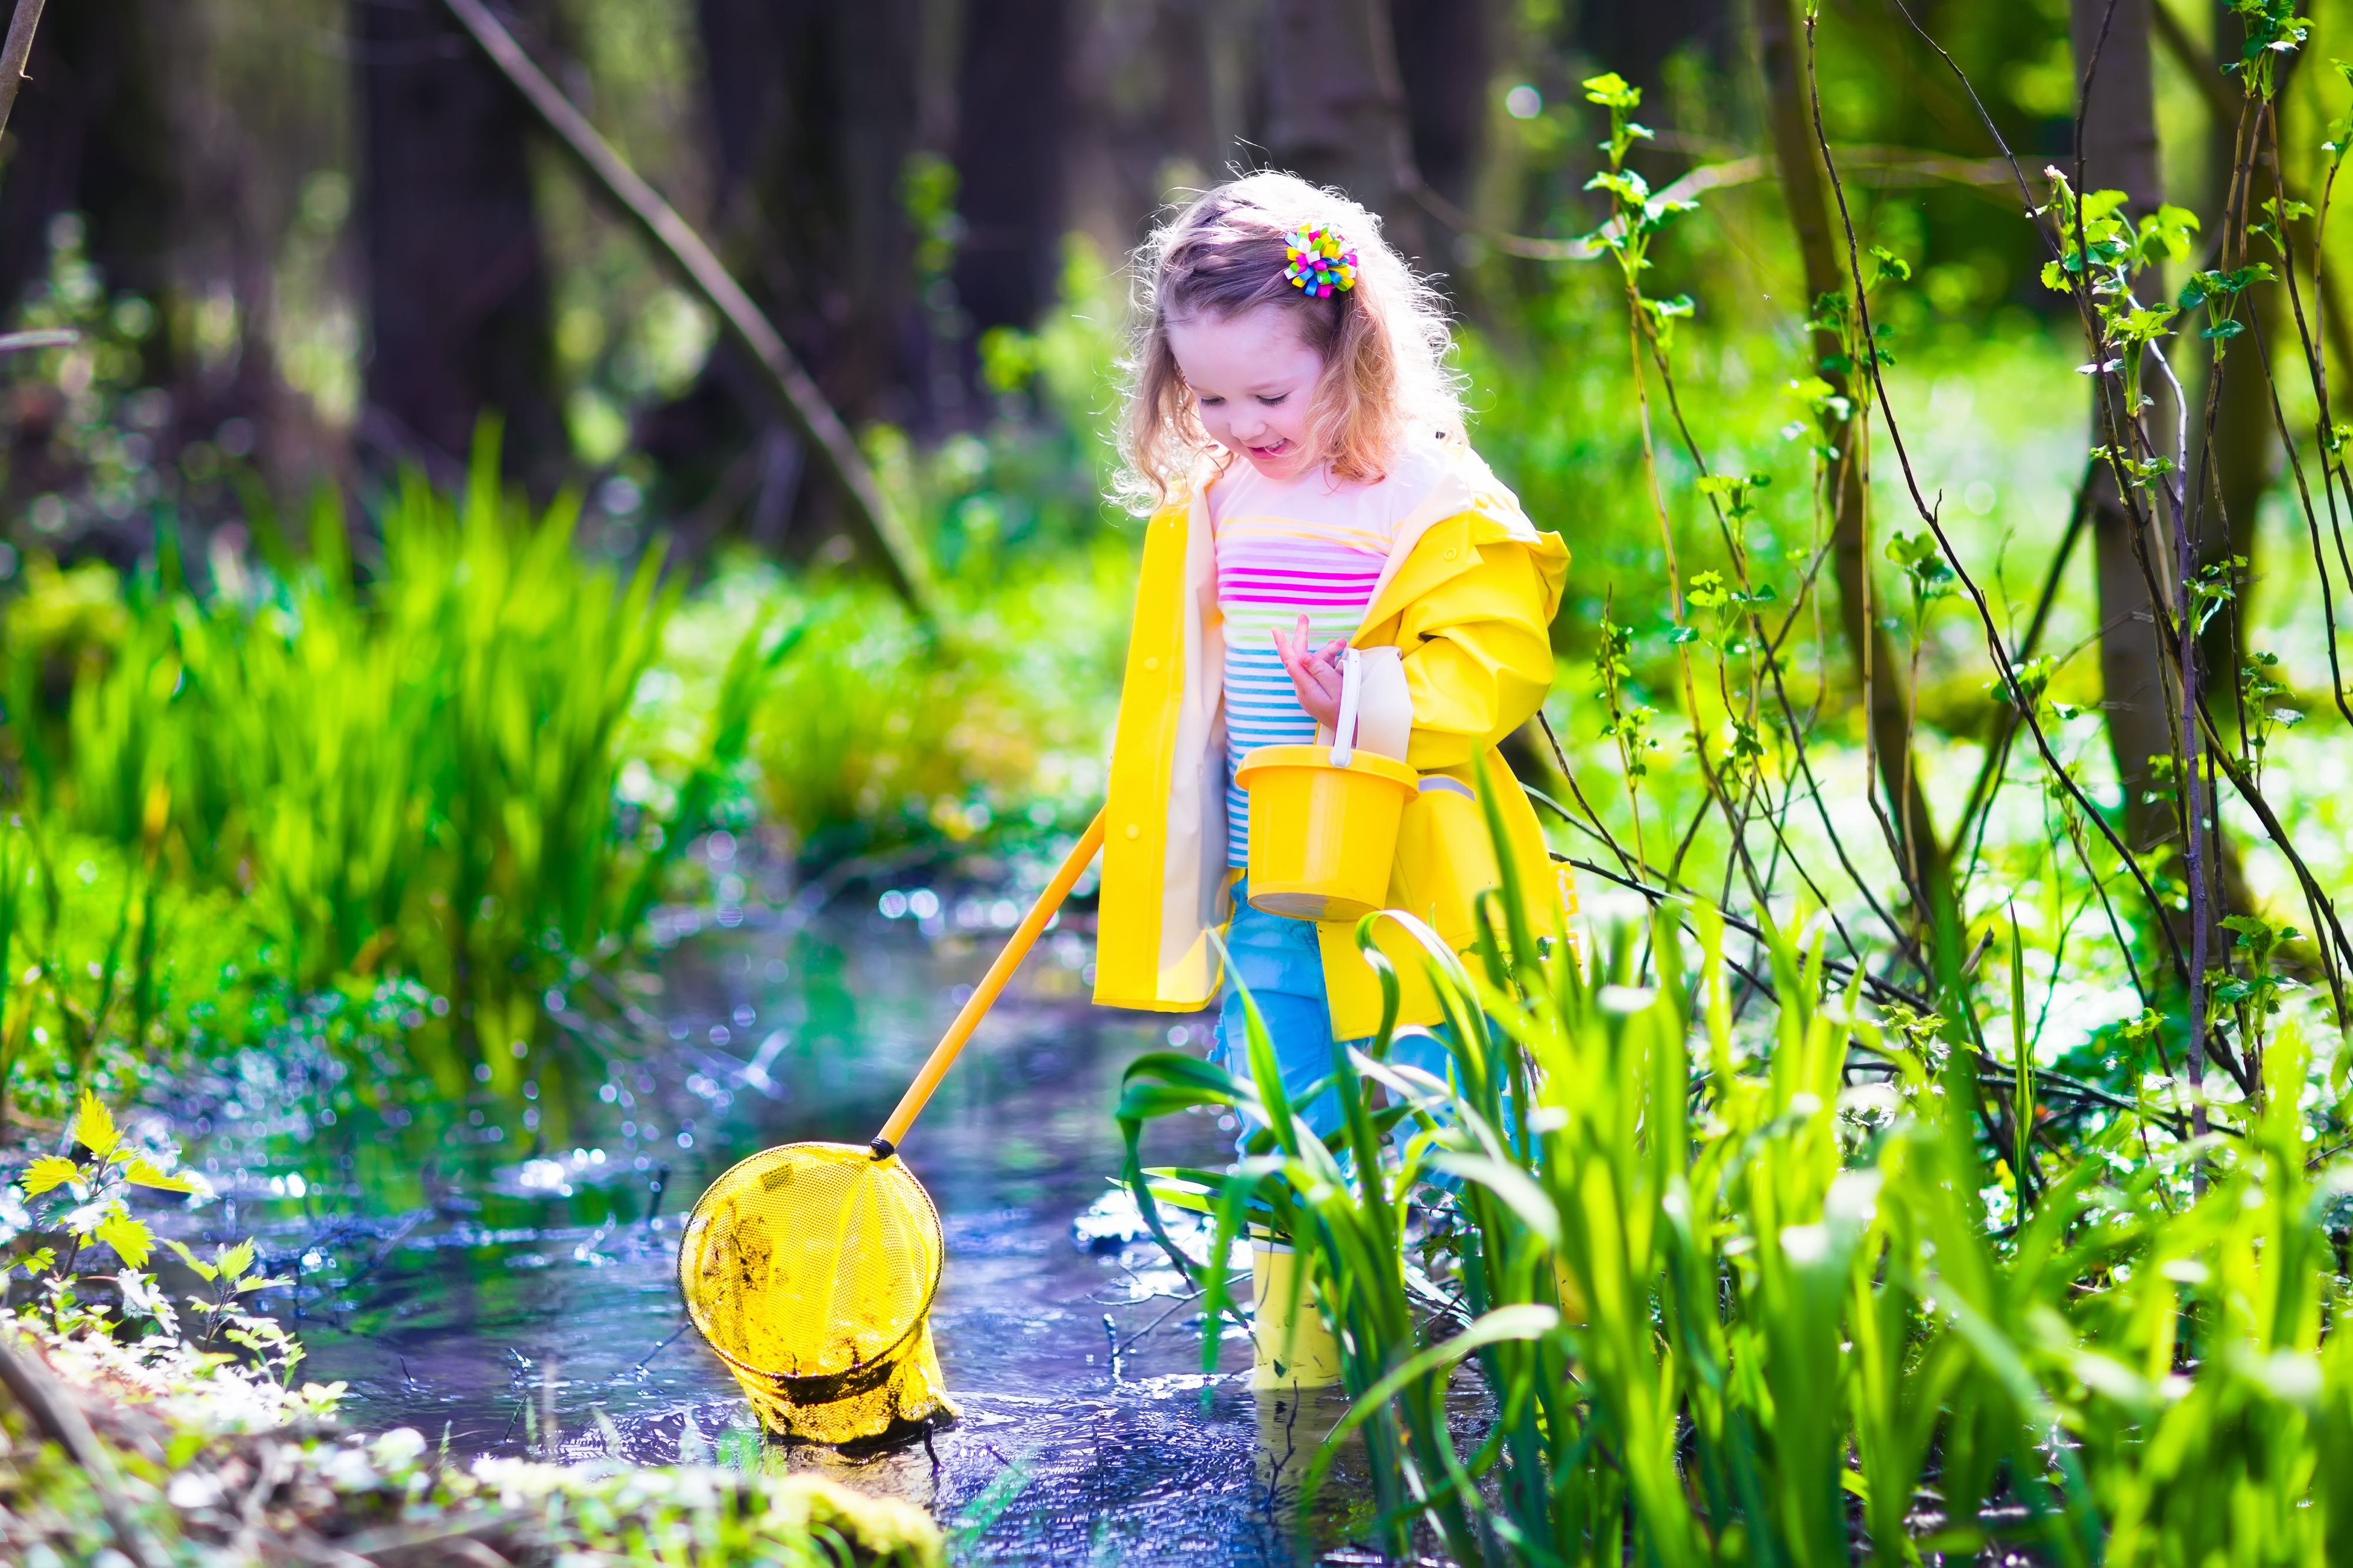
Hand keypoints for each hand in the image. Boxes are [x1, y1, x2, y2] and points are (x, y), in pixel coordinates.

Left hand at [1272, 614, 1348, 728]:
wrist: (1349, 733)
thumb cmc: (1347, 711)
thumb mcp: (1338, 688)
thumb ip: (1320, 671)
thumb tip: (1303, 656)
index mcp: (1306, 687)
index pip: (1291, 661)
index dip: (1283, 643)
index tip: (1276, 629)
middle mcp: (1303, 688)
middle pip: (1298, 657)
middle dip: (1301, 636)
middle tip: (1303, 618)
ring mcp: (1308, 690)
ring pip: (1313, 663)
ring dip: (1327, 652)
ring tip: (1342, 645)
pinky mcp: (1314, 692)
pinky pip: (1317, 671)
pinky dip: (1327, 661)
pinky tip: (1337, 654)